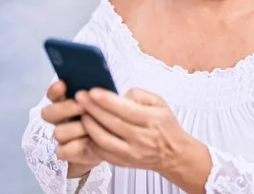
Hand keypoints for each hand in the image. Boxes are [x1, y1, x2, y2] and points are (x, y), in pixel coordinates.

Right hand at [41, 81, 101, 175]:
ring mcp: (62, 136)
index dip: (55, 89)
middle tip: (83, 107)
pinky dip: (75, 146)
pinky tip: (88, 142)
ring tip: (92, 128)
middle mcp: (60, 118)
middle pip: (48, 113)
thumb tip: (99, 88)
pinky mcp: (66, 152)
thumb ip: (99, 94)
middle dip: (65, 109)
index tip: (62, 85)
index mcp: (67, 101)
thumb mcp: (106, 103)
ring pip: (58, 132)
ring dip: (76, 129)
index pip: (54, 93)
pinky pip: (62, 151)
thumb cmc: (108, 117)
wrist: (112, 142)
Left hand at [74, 88, 192, 174]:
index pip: (126, 110)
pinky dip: (91, 140)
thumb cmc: (165, 125)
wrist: (173, 153)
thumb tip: (118, 95)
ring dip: (89, 125)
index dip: (107, 100)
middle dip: (93, 109)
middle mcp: (142, 138)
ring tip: (82, 112)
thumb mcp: (159, 102)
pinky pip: (102, 152)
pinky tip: (88, 129)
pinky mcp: (123, 162)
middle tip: (80, 97)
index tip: (92, 91)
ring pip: (104, 140)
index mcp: (152, 120)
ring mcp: (132, 152)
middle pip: (112, 123)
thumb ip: (139, 94)